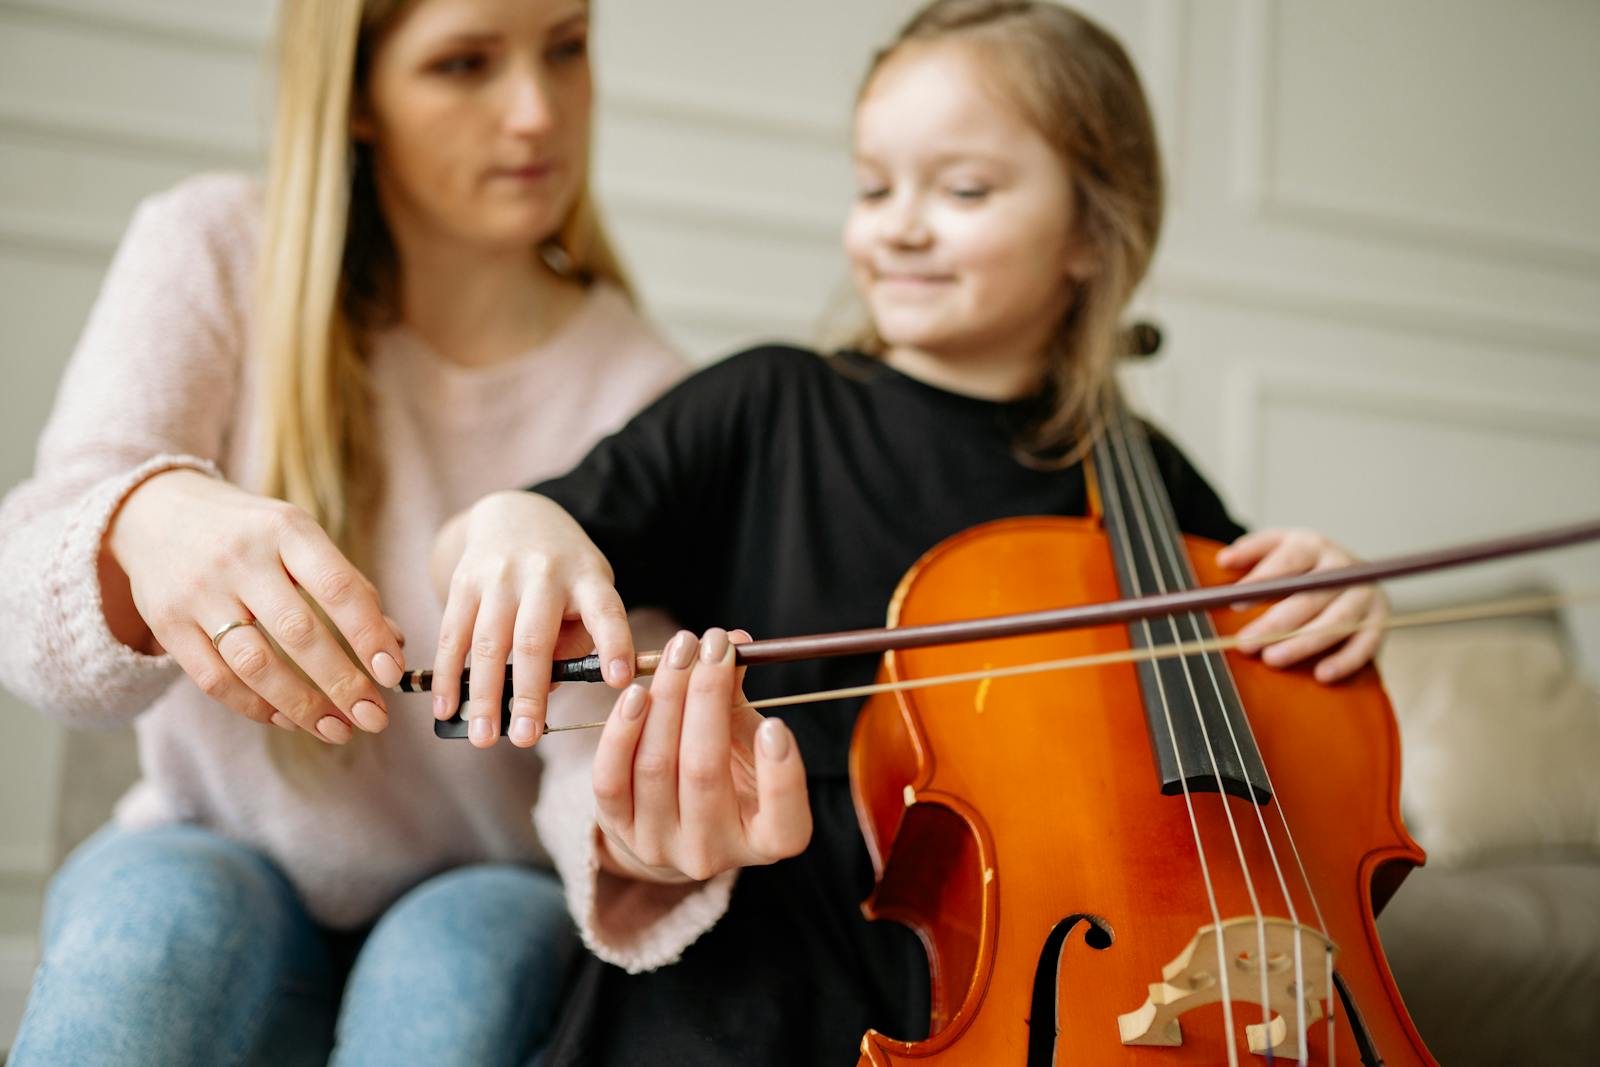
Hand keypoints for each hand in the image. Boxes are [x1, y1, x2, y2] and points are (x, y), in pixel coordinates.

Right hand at [105, 469, 405, 740]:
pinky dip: (256, 707)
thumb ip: (347, 587)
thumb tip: (394, 645)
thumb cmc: (253, 534)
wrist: (158, 511)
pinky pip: (215, 679)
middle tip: (374, 717)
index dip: (369, 635)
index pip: (338, 588)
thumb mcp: (300, 539)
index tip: (392, 674)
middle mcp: (240, 559)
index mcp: (286, 530)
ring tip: (338, 730)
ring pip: (255, 664)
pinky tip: (289, 720)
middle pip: (298, 633)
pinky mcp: (167, 624)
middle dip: (342, 684)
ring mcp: (199, 592)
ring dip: (302, 706)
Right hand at [431, 491, 634, 747]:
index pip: (606, 612)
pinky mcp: (465, 582)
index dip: (614, 646)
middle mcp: (544, 574)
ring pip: (488, 642)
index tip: (619, 682)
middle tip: (525, 739)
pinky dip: (448, 676)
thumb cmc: (563, 576)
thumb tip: (540, 697)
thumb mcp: (588, 592)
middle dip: (528, 693)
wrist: (515, 515)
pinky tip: (447, 709)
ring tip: (485, 736)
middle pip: (534, 639)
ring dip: (483, 695)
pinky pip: (453, 635)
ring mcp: (500, 576)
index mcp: (587, 578)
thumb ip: (575, 642)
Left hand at [592, 628, 809, 883]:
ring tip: (679, 651)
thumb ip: (739, 701)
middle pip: (704, 772)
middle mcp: (713, 853)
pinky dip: (621, 732)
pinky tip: (636, 692)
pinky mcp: (618, 831)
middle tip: (712, 645)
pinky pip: (611, 778)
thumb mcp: (745, 742)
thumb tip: (735, 641)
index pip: (785, 825)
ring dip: (666, 698)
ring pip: (656, 766)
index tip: (776, 724)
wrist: (671, 817)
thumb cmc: (725, 771)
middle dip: (706, 698)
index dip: (781, 776)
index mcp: (765, 840)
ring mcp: (660, 847)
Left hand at [1217, 528, 1389, 683]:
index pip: (1289, 559)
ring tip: (1272, 659)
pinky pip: (1367, 642)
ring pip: (1337, 620)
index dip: (1263, 578)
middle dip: (1276, 622)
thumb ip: (1250, 553)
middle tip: (1245, 643)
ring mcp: (1365, 592)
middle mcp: (1343, 566)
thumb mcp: (1275, 548)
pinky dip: (1346, 660)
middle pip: (1311, 595)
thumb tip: (1223, 561)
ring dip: (1304, 642)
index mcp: (1313, 545)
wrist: (1346, 571)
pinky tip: (1321, 675)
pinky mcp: (1379, 618)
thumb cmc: (1299, 565)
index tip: (1235, 602)